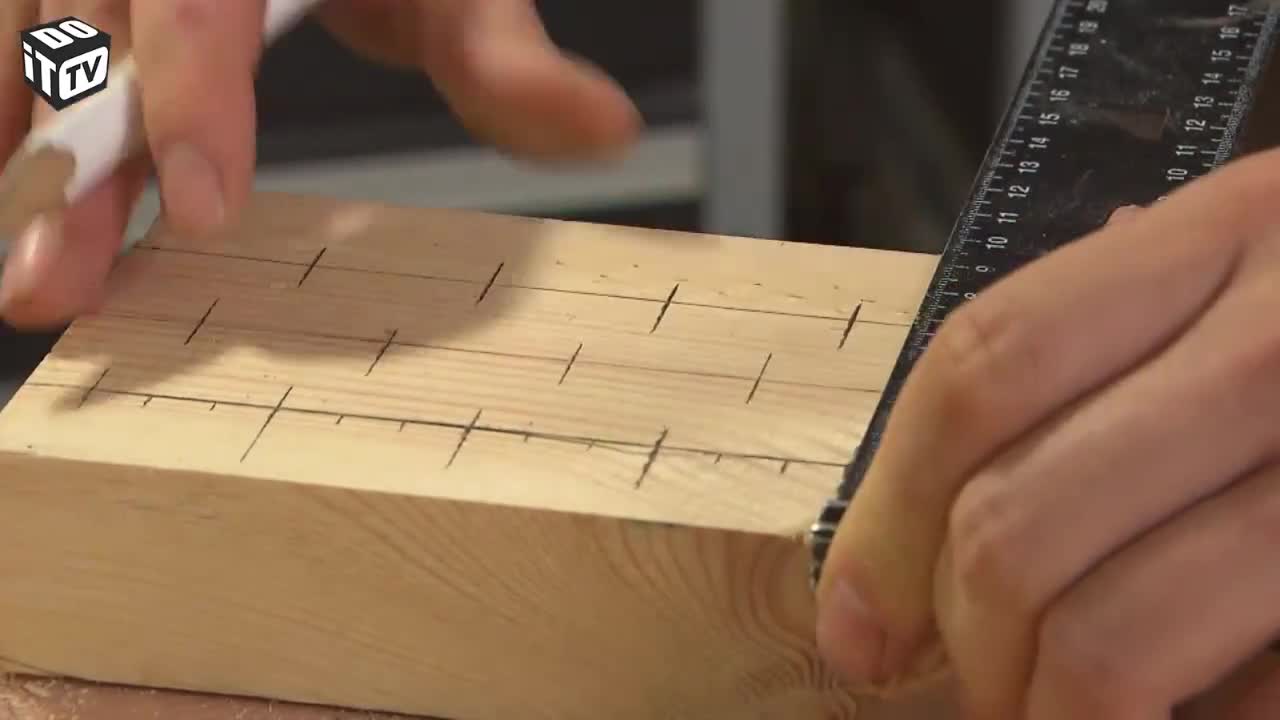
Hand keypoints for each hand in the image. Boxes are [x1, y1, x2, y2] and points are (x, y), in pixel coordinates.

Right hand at [0, 0, 639, 328]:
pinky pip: (20, 52)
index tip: (203, 207)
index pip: (196, 0)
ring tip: (28, 281)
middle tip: (58, 285)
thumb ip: (505, 58)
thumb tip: (610, 129)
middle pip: (82, 29)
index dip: (191, 96)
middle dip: (68, 165)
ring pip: (29, 47)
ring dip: (24, 169)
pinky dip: (18, 130)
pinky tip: (20, 213)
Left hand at [814, 144, 1279, 717]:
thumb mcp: (1262, 277)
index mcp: (1232, 239)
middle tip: (975, 687)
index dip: (887, 518)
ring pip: (1113, 643)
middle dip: (968, 644)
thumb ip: (1119, 347)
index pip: (981, 375)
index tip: (857, 625)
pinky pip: (1247, 706)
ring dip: (1051, 719)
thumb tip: (925, 518)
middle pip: (1018, 526)